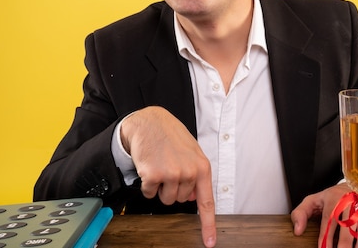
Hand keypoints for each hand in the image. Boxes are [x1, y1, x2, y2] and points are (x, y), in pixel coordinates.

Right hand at [120, 106, 215, 247]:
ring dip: (160, 186)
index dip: (208, 224)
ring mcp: (172, 174)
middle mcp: (190, 172)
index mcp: (202, 167)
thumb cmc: (170, 136)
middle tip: (169, 166)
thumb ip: (196, 174)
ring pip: (166, 199)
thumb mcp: (191, 152)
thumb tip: (195, 198)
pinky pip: (150, 193)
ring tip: (160, 165)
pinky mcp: (154, 176)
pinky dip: (147, 184)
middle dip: (174, 187)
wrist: (149, 122)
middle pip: (181, 200)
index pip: (207, 202)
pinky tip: (149, 166)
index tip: (209, 242)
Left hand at [290, 183, 357, 247]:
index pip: (328, 225)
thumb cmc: (332, 197)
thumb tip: (297, 230)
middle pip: (347, 230)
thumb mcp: (313, 200)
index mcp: (333, 202)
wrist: (354, 183)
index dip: (325, 240)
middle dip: (344, 246)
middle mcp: (349, 206)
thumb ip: (300, 213)